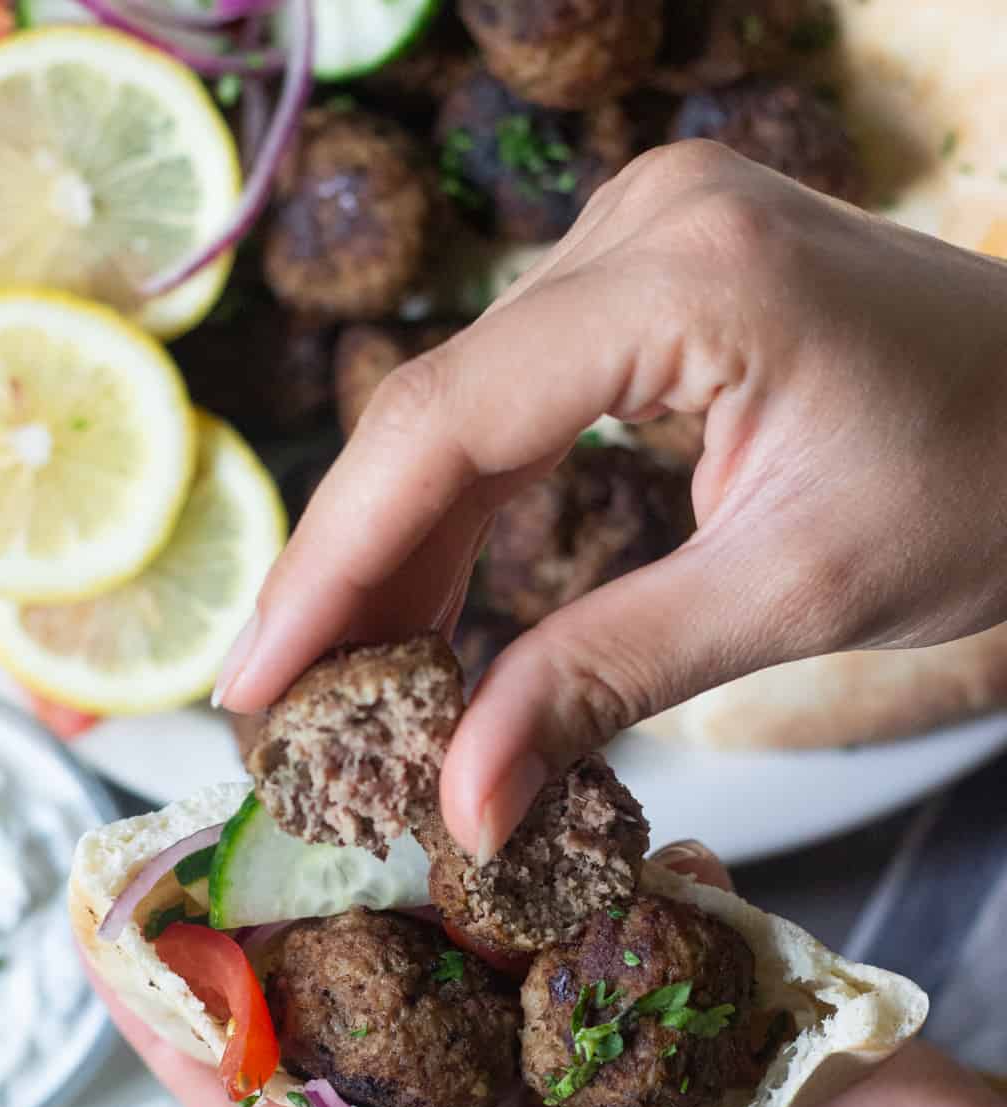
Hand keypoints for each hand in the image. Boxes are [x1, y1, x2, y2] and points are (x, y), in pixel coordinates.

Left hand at [86, 846, 1006, 1106]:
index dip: (202, 1029)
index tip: (118, 933)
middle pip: (385, 1009)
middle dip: (307, 922)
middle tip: (236, 813)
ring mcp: (624, 1062)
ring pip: (505, 945)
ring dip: (443, 874)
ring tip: (368, 777)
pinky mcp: (720, 1003)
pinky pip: (638, 913)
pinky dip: (605, 867)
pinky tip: (559, 808)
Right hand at [213, 143, 1006, 858]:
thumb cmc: (984, 486)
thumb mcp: (790, 596)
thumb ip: (605, 682)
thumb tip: (461, 800)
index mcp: (686, 275)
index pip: (444, 424)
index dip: (330, 565)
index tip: (255, 688)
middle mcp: (644, 223)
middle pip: (435, 412)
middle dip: (349, 571)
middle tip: (278, 711)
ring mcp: (644, 240)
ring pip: (462, 411)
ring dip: (398, 551)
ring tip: (339, 684)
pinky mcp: (650, 282)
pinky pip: (516, 402)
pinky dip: (466, 511)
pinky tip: (426, 610)